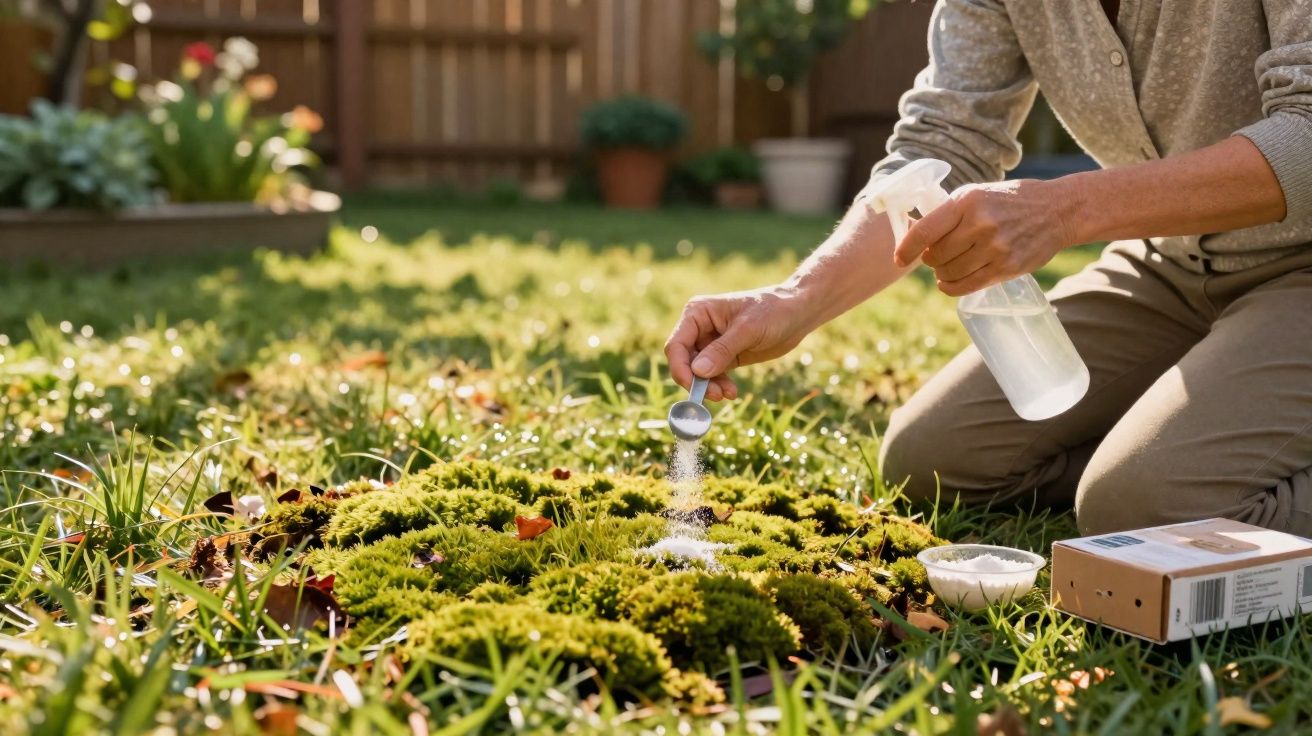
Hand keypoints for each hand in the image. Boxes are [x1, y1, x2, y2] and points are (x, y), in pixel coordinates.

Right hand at [665, 285, 813, 400]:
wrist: (797, 313)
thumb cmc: (773, 311)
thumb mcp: (748, 330)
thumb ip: (722, 350)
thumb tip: (697, 372)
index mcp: (698, 313)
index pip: (677, 345)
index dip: (680, 368)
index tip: (693, 387)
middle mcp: (699, 328)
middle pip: (685, 362)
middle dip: (697, 381)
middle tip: (715, 396)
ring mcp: (711, 343)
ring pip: (698, 372)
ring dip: (709, 387)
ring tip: (728, 394)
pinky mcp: (724, 356)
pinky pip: (713, 376)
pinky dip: (719, 385)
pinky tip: (732, 392)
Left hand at [892, 178, 1078, 295]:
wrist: (1057, 210)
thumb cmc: (1009, 201)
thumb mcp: (977, 194)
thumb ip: (948, 213)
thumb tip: (913, 233)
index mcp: (967, 201)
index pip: (925, 231)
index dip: (906, 248)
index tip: (898, 258)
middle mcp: (980, 224)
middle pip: (935, 256)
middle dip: (929, 259)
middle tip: (934, 256)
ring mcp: (995, 248)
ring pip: (949, 272)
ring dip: (942, 273)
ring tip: (947, 266)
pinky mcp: (1006, 268)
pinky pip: (967, 286)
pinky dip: (951, 287)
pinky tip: (948, 283)